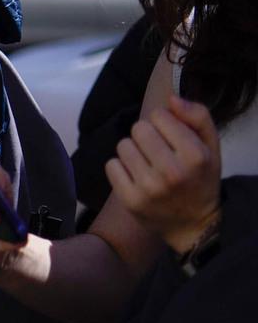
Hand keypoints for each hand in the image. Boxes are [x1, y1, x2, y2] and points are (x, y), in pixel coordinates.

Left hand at [105, 95, 220, 253]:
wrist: (193, 223)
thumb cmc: (200, 178)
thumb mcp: (210, 146)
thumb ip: (197, 116)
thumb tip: (171, 98)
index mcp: (195, 156)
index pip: (158, 115)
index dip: (163, 122)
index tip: (171, 137)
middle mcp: (172, 172)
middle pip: (138, 129)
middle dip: (146, 135)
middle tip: (158, 152)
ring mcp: (149, 188)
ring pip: (123, 145)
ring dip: (133, 152)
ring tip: (148, 165)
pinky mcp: (130, 200)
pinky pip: (111, 165)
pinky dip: (120, 168)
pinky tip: (136, 177)